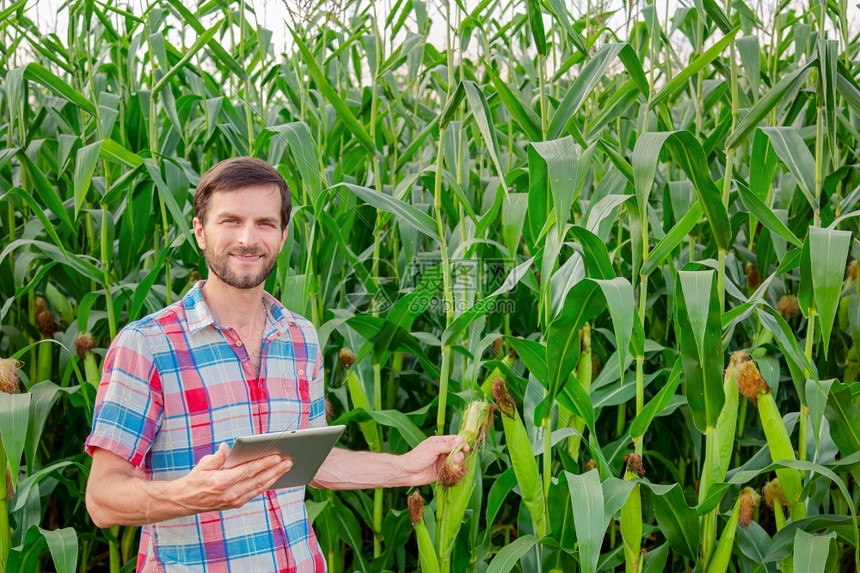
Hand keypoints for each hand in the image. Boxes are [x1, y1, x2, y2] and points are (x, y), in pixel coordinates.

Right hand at [175, 443, 292, 511]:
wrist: (185, 500)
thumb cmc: (195, 479)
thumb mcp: (204, 464)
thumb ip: (218, 457)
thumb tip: (227, 448)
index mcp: (222, 482)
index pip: (248, 471)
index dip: (264, 463)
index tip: (276, 456)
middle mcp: (230, 494)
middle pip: (258, 481)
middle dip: (275, 470)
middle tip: (288, 462)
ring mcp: (234, 501)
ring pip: (259, 488)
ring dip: (274, 478)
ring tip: (285, 468)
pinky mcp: (235, 504)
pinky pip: (255, 493)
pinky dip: (266, 485)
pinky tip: (274, 477)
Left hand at [401, 435, 466, 486]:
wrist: (406, 473)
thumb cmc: (416, 458)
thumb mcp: (432, 449)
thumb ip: (447, 445)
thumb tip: (460, 439)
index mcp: (439, 442)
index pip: (454, 440)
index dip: (462, 444)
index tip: (466, 448)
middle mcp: (442, 452)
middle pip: (457, 452)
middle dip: (459, 455)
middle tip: (456, 460)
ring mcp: (442, 462)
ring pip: (456, 462)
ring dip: (458, 464)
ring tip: (454, 466)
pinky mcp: (441, 473)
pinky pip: (452, 472)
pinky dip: (458, 472)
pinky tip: (461, 473)